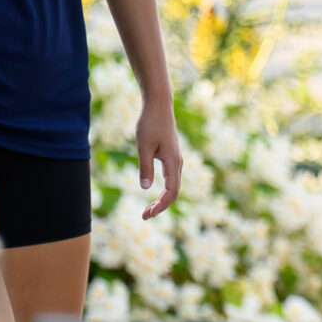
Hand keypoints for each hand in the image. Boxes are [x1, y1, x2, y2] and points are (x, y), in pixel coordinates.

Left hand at [136, 100, 183, 219]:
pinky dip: (164, 189)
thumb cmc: (150, 123)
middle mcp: (178, 163)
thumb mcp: (143, 146)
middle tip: (145, 216)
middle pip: (174, 192)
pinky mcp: (171, 155)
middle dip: (160, 206)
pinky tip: (154, 190)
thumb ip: (145, 167)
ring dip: (162, 199)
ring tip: (148, 208)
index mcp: (173, 162)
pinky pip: (171, 178)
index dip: (160, 206)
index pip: (171, 192)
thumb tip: (145, 188)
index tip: (147, 215)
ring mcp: (176, 159)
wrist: (159, 105)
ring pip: (173, 185)